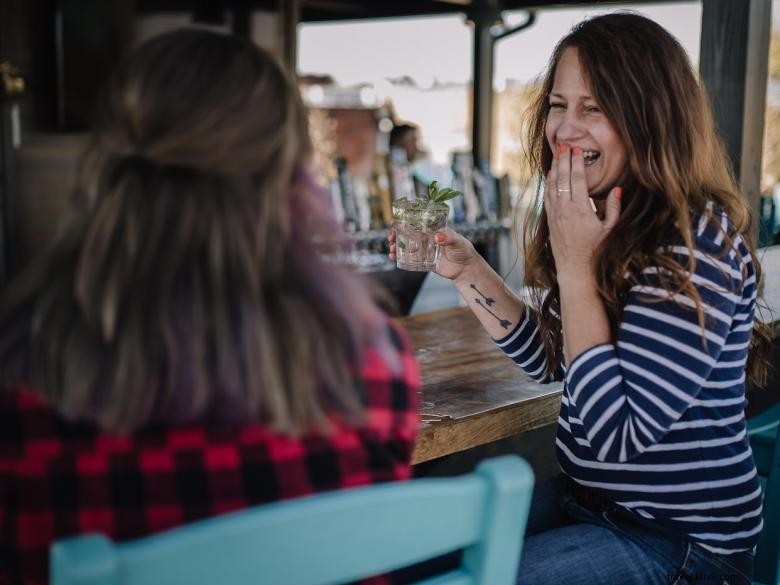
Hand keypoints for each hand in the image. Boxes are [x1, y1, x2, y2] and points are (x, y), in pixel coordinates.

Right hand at [387, 228, 479, 281]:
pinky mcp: (424, 262)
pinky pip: (410, 260)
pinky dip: (400, 259)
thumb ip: (448, 237)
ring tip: (391, 248)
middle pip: (408, 235)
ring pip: (406, 247)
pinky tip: (393, 258)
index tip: (394, 222)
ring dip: (397, 247)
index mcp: (433, 231)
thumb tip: (437, 237)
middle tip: (390, 237)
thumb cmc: (464, 250)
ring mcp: (424, 251)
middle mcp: (427, 240)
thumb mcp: (458, 241)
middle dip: (396, 235)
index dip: (404, 223)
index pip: (416, 224)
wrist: (466, 269)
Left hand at [545, 144, 620, 277]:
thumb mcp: (610, 230)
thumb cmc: (595, 250)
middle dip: (563, 160)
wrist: (575, 268)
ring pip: (552, 186)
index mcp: (580, 209)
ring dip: (554, 169)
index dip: (576, 163)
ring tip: (557, 154)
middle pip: (562, 179)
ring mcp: (555, 214)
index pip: (577, 180)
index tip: (577, 150)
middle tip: (564, 145)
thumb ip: (614, 208)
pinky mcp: (550, 220)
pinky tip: (550, 175)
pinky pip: (547, 197)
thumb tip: (617, 188)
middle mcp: (565, 210)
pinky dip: (548, 183)